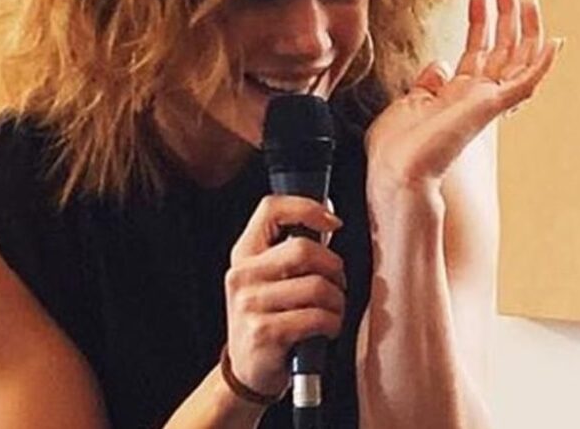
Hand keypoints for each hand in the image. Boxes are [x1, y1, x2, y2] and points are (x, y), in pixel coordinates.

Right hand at [224, 196, 345, 396]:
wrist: (248, 372)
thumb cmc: (269, 318)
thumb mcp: (267, 278)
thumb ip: (288, 251)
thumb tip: (329, 223)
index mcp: (244, 253)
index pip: (271, 209)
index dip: (308, 208)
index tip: (332, 223)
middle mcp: (242, 274)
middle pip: (303, 249)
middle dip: (333, 267)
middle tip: (337, 283)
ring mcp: (250, 304)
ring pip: (317, 287)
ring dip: (337, 301)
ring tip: (332, 311)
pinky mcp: (265, 333)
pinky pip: (317, 318)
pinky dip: (332, 323)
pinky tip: (326, 330)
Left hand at [366, 0, 561, 190]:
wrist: (393, 168)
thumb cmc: (397, 144)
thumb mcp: (410, 101)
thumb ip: (429, 81)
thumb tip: (440, 63)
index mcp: (457, 93)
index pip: (479, 47)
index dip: (481, 17)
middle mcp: (476, 96)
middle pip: (503, 46)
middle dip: (506, 11)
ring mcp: (486, 102)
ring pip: (518, 58)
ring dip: (525, 25)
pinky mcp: (490, 108)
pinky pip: (525, 84)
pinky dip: (542, 63)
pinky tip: (554, 41)